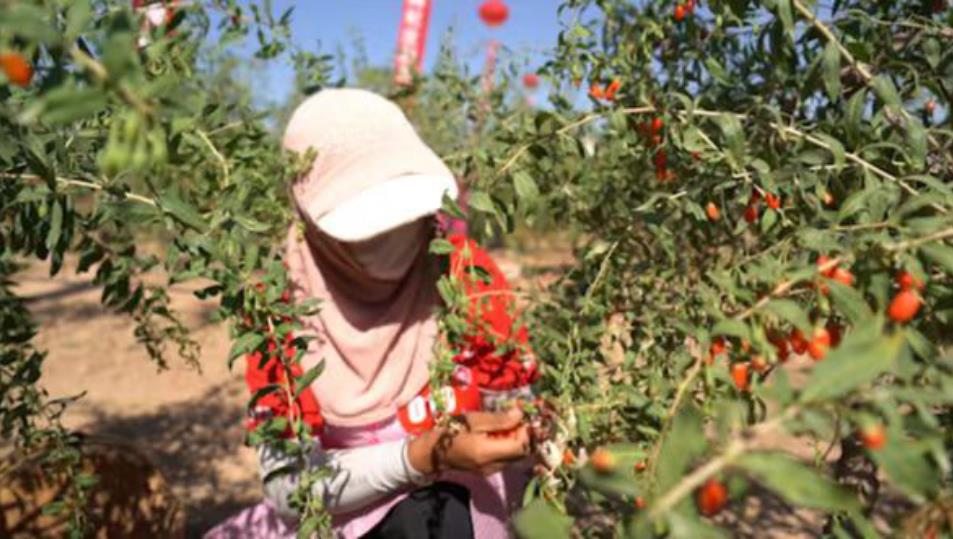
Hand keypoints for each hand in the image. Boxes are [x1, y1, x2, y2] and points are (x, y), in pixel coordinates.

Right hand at [407, 408, 529, 476]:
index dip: (525, 432)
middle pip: (520, 454)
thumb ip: (498, 419)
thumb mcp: (473, 420)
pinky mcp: (488, 471)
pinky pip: (506, 460)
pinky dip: (507, 448)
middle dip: (522, 437)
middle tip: (515, 420)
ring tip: (506, 427)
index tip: (520, 418)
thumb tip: (520, 414)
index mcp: (486, 452)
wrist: (433, 453)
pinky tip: (498, 436)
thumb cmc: (450, 431)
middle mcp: (492, 466)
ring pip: (515, 458)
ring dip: (516, 442)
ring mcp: (490, 471)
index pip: (519, 447)